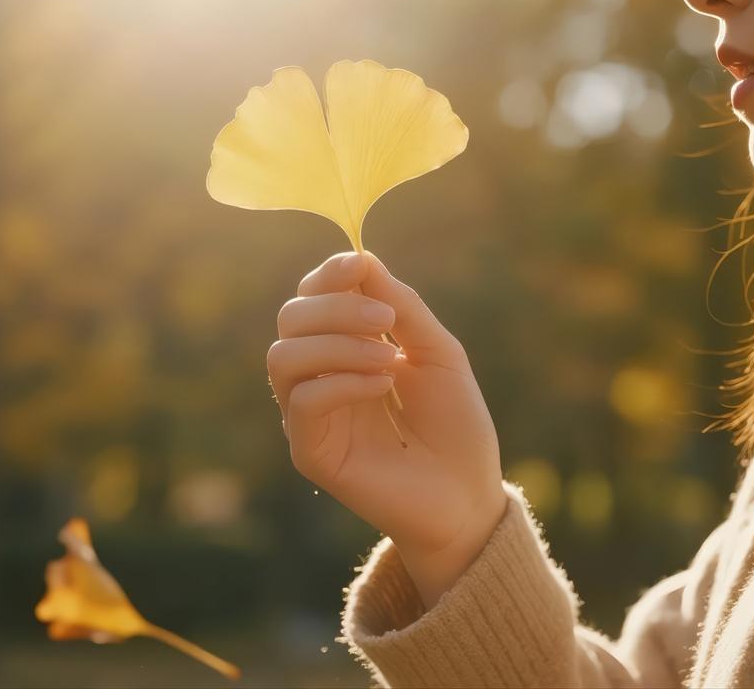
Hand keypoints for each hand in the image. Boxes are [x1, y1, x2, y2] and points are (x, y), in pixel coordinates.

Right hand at [267, 250, 507, 608]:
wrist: (469, 495)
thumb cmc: (456, 425)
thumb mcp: (437, 352)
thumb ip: (402, 307)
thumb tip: (363, 258)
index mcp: (343, 349)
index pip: (311, 298)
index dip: (328, 275)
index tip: (361, 265)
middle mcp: (318, 378)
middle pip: (290, 319)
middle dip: (335, 306)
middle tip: (386, 319)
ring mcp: (310, 417)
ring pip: (284, 357)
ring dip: (338, 344)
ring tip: (389, 358)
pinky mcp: (310, 453)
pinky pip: (304, 401)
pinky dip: (343, 382)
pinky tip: (384, 386)